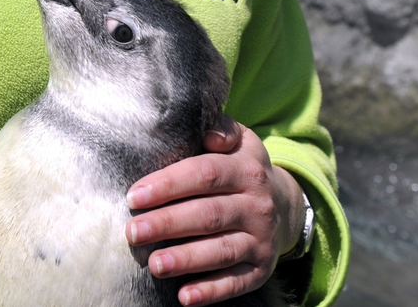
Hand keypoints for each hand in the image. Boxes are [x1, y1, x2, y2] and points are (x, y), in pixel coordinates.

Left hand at [125, 116, 305, 305]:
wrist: (285, 204)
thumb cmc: (239, 169)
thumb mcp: (240, 140)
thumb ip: (221, 128)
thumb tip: (209, 133)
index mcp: (246, 169)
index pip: (205, 174)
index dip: (168, 185)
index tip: (133, 196)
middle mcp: (256, 205)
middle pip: (209, 214)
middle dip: (168, 224)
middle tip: (132, 232)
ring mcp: (261, 239)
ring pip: (222, 250)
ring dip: (187, 259)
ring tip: (155, 265)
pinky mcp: (260, 269)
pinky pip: (237, 282)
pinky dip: (212, 291)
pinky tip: (184, 296)